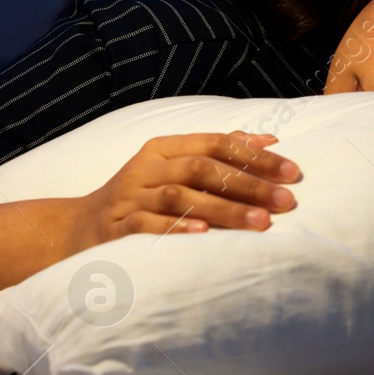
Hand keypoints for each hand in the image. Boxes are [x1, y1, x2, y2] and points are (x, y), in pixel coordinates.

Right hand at [66, 131, 300, 254]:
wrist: (80, 228)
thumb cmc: (141, 196)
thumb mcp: (174, 167)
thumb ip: (218, 152)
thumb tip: (270, 138)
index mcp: (163, 148)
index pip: (217, 144)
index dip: (256, 157)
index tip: (293, 172)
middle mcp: (146, 168)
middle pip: (202, 169)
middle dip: (249, 185)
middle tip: (286, 202)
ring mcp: (130, 197)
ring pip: (181, 197)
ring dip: (224, 210)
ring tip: (260, 223)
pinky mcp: (117, 228)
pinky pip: (147, 226)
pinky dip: (176, 228)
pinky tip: (204, 236)